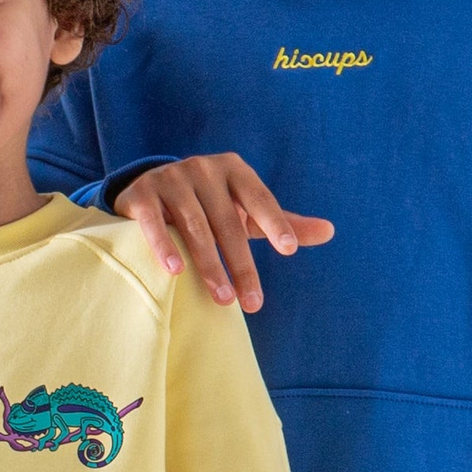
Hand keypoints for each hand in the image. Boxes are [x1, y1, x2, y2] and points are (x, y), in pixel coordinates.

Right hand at [110, 155, 333, 311]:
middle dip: (242, 265)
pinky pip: (155, 224)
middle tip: (252, 303)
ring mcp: (170, 179)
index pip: (259, 198)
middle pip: (228, 222)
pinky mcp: (141, 195)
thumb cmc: (209, 206)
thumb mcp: (245, 211)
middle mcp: (203, 168)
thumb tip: (330, 231)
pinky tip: (176, 272)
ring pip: (195, 227)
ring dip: (210, 265)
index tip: (289, 251)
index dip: (274, 223)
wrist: (149, 189)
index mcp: (233, 169)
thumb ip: (282, 223)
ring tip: (223, 299)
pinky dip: (164, 247)